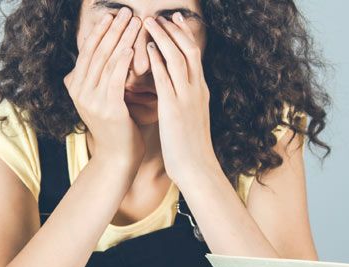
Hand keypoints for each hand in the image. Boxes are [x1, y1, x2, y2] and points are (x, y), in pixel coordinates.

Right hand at [64, 8, 144, 170]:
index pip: (87, 51)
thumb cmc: (117, 126)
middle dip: (112, 29)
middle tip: (126, 12)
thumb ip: (97, 77)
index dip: (99, 31)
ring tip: (135, 22)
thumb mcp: (101, 98)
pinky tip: (132, 47)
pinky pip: (114, 78)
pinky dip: (123, 60)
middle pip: (96, 52)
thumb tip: (101, 51)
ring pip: (106, 61)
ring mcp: (91, 100)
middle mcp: (79, 91)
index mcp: (75, 86)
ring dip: (122, 38)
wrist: (119, 157)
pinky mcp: (107, 108)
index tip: (112, 15)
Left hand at [143, 13, 221, 187]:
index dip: (185, 37)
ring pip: (178, 59)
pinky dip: (157, 61)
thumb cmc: (191, 149)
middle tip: (161, 15)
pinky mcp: (175, 109)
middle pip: (189, 51)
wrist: (197, 169)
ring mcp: (187, 99)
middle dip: (174, 31)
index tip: (175, 21)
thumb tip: (176, 95)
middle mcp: (197, 90)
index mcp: (201, 92)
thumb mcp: (191, 120)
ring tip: (149, 23)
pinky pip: (166, 79)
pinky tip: (146, 49)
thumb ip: (186, 103)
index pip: (195, 56)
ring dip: (163, 38)